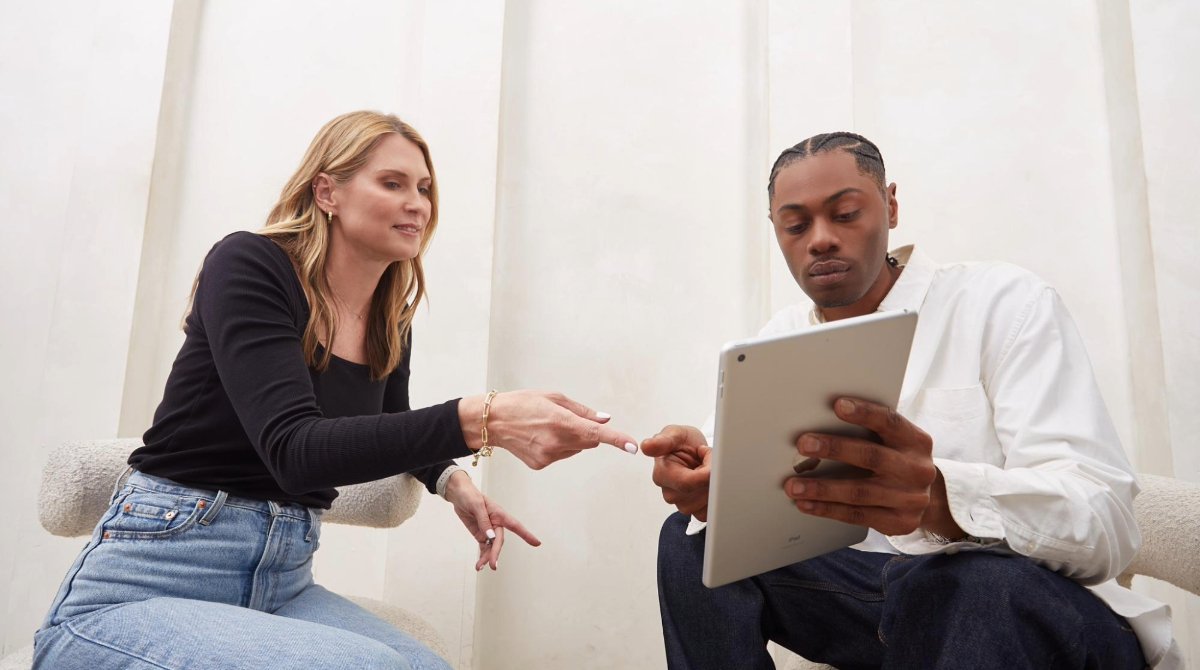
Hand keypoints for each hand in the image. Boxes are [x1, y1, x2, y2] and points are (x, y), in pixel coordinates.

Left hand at [444, 471, 540, 570]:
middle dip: (496, 553)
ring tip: (480, 567)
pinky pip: (484, 548)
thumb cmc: (469, 495)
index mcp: (499, 514)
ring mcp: (488, 530)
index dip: (526, 534)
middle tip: (493, 565)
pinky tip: (479, 565)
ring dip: (487, 557)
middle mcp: (496, 523)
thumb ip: (484, 521)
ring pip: (491, 547)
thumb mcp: (476, 505)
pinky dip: (482, 556)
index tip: (537, 543)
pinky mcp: (480, 534)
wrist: (458, 494)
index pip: (515, 525)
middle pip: (499, 541)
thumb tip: (490, 537)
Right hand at [459, 390, 638, 469]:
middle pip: (589, 441)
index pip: (596, 434)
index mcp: (562, 422)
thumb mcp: (553, 397)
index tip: (632, 446)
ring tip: (546, 427)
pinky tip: (539, 437)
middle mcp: (556, 442)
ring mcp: (549, 456)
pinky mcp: (541, 464)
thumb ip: (582, 411)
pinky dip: (557, 446)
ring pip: (576, 449)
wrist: (493, 422)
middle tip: (564, 418)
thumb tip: (605, 420)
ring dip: (570, 439)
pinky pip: (561, 455)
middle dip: (586, 431)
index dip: (617, 440)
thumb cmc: (522, 403)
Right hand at [641, 425, 711, 520]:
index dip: (705, 472)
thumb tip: (646, 446)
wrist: (694, 451)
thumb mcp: (675, 434)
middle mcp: (670, 493)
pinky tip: (710, 483)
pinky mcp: (696, 511)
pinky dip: (717, 497)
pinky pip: (712, 511)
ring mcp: (683, 504)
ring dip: (715, 486)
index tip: (712, 459)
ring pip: (707, 504)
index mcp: (661, 475)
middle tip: (710, 461)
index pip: (687, 483)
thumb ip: (662, 441)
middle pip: (699, 494)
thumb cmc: (683, 443)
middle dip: (712, 477)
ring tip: (708, 471)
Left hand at [783, 397, 960, 536]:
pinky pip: (856, 516)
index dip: (865, 413)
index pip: (890, 422)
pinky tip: (805, 503)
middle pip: (871, 456)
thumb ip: (871, 431)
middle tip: (803, 444)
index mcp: (916, 441)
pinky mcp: (898, 522)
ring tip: (793, 485)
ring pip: (859, 492)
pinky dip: (826, 509)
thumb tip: (822, 419)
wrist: (930, 499)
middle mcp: (916, 469)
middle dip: (834, 449)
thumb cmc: (899, 460)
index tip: (838, 405)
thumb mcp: (896, 442)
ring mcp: (909, 499)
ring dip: (821, 488)